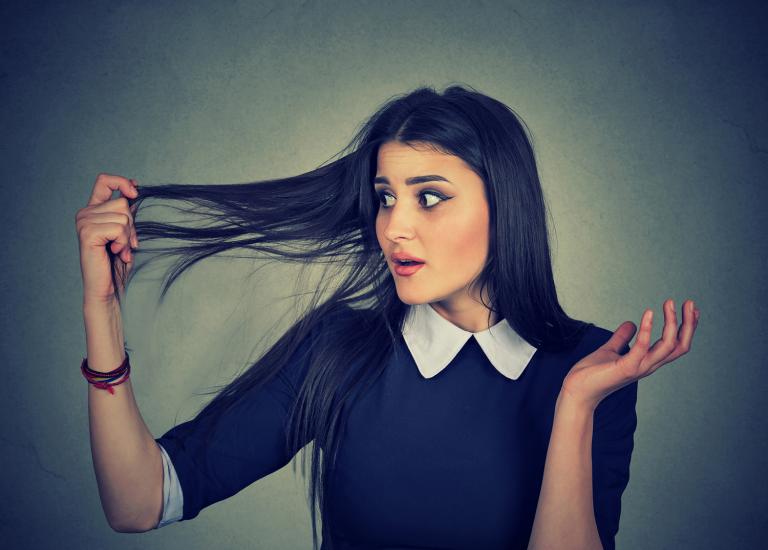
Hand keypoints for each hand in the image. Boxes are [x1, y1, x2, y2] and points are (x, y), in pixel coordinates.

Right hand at [75, 173, 140, 304]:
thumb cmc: (117, 263)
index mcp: (94, 210)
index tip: (135, 193)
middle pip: (122, 203)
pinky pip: (118, 228)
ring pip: (123, 216)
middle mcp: (85, 213)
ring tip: (120, 250)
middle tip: (127, 244)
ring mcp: (84, 222)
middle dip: (132, 226)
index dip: (122, 182)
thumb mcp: (126, 233)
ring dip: (128, 237)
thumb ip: (126, 213)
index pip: (104, 181)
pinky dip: (123, 242)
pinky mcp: (88, 233)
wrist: (109, 288)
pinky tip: (116, 253)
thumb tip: (135, 187)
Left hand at [561, 298, 699, 410]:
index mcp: (647, 361)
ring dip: (672, 323)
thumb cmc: (592, 373)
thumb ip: (621, 338)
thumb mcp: (610, 350)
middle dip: (688, 324)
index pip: (676, 346)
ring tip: (670, 303)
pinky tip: (648, 313)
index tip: (692, 309)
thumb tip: (630, 323)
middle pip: (679, 346)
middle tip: (690, 303)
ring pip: (668, 346)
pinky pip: (642, 347)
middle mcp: (648, 365)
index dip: (686, 328)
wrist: (577, 391)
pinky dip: (647, 329)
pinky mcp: (626, 368)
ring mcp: (639, 367)